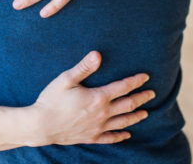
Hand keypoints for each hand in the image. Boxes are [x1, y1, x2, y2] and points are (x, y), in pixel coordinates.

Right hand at [29, 51, 153, 145]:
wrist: (41, 125)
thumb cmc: (51, 100)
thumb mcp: (66, 79)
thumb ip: (84, 67)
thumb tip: (98, 54)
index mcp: (98, 97)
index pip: (122, 87)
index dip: (135, 81)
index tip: (146, 77)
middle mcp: (102, 114)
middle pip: (127, 105)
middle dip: (141, 98)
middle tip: (152, 94)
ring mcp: (97, 127)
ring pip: (122, 122)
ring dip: (135, 116)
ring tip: (145, 113)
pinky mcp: (91, 137)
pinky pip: (110, 138)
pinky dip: (120, 136)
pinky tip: (127, 134)